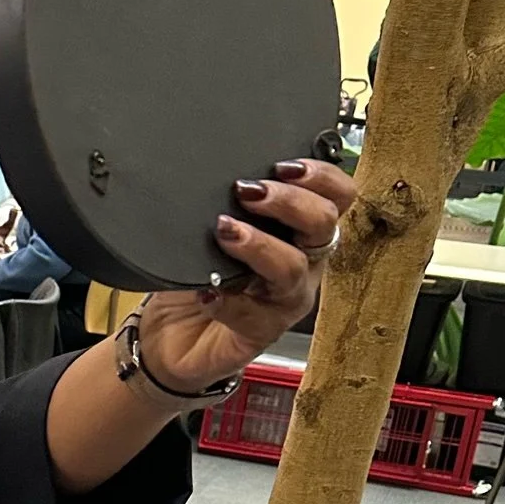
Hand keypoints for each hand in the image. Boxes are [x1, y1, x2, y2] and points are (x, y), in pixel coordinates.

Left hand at [135, 160, 350, 393]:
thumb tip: (217, 172)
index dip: (321, 177)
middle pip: (324, 226)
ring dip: (259, 245)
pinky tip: (206, 291)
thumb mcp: (211, 231)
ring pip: (293, 269)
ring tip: (225, 233)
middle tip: (247, 192)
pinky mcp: (259, 335)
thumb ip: (226, 204)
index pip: (337, 197)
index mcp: (298, 232)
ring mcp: (283, 303)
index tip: (283, 165)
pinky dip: (226, 299)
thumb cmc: (196, 278)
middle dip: (289, 201)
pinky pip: (252, 315)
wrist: (168, 338)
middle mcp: (301, 265)